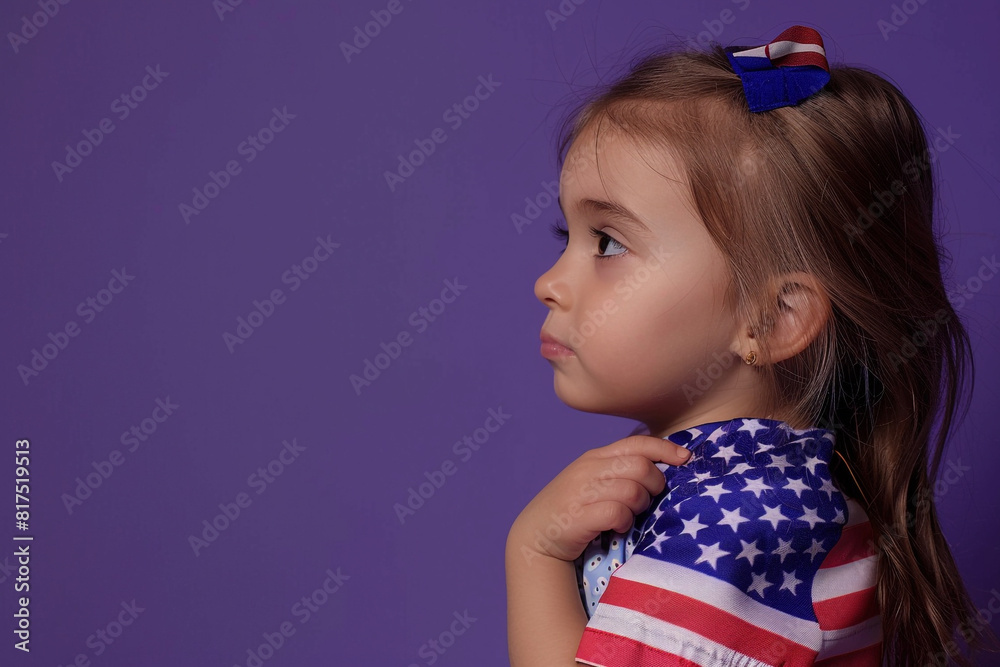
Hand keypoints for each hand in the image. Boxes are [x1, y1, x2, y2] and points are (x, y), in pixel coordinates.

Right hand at [508, 435, 692, 563]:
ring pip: (632, 491)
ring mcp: (582, 492)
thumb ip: (619, 470)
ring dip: (639, 506)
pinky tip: (618, 526)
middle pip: (640, 467)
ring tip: (630, 515)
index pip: (636, 443)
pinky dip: (624, 521)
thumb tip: (660, 467)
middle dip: (654, 485)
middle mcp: (589, 469)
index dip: (665, 449)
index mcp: (595, 457)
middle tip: (648, 499)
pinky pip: (617, 513)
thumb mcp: (593, 480)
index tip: (685, 458)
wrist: (536, 535)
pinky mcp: (579, 516)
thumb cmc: (572, 509)